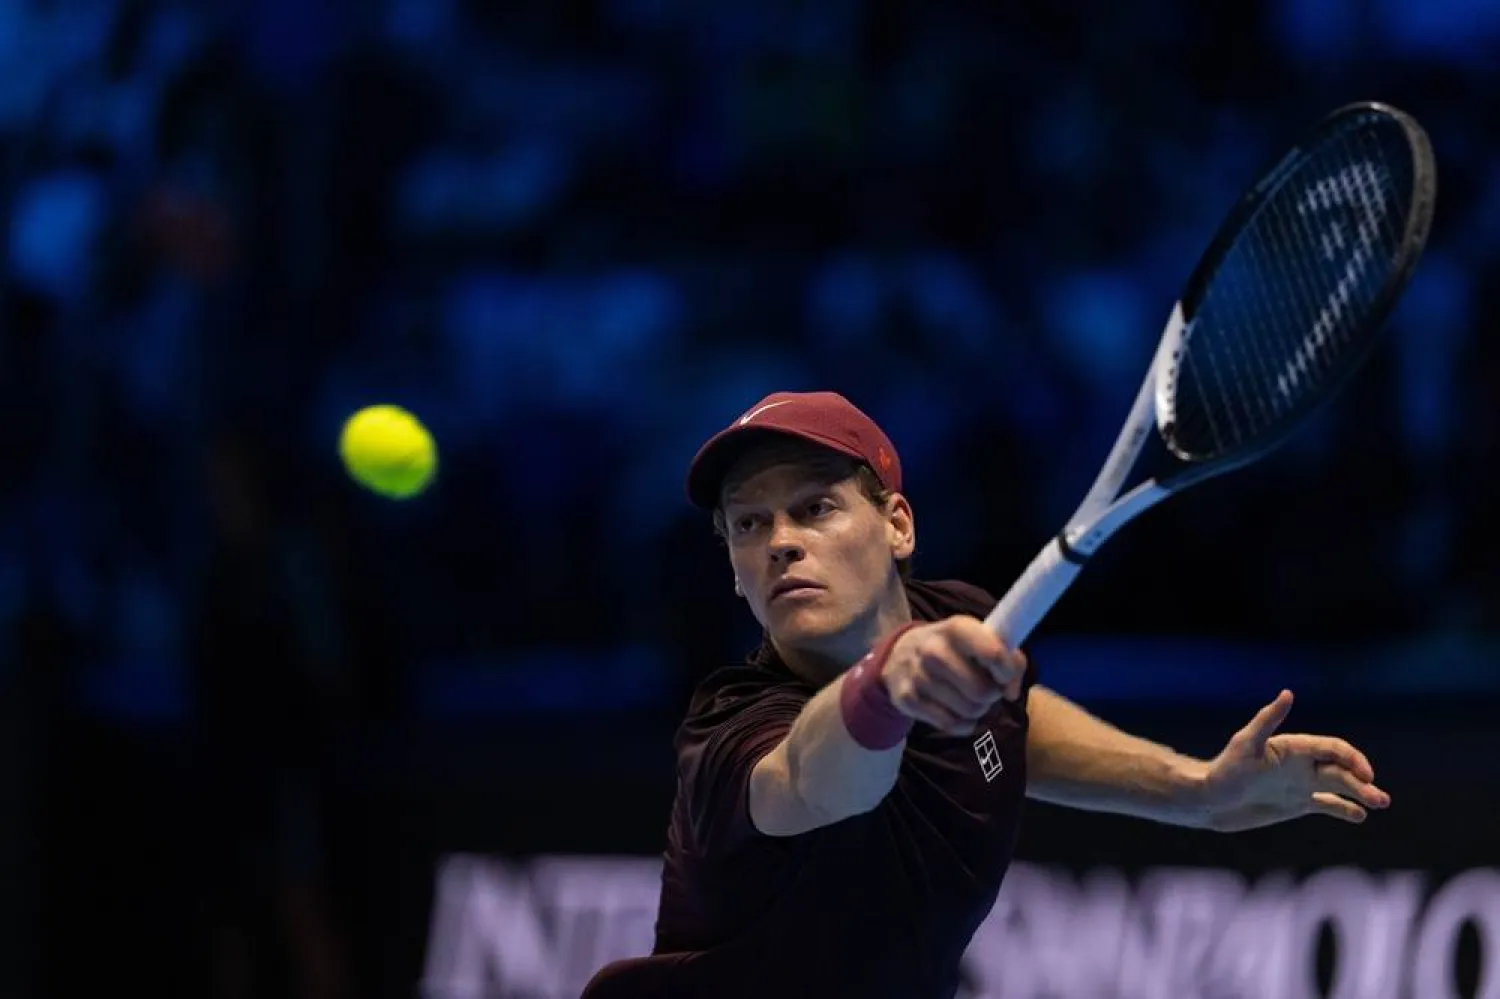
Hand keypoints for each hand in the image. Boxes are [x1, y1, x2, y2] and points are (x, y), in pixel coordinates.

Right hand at [883, 616, 1027, 735]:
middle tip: (986, 688)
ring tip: (970, 697)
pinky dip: (964, 724)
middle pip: (983, 691)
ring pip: (970, 710)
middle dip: (992, 695)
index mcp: (957, 628)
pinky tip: (959, 712)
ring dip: (978, 709)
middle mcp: (934, 650)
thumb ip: (1010, 659)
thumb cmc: (953, 648)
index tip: (1003, 675)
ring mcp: (918, 676)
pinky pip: (952, 725)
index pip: (993, 654)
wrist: (899, 653)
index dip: (1007, 671)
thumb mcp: (979, 639)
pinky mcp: (908, 699)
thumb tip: (1011, 693)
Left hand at [1200, 690, 1390, 832]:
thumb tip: (1287, 693)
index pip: (1333, 748)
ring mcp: (1301, 784)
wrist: (1210, 800)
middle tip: (1380, 799)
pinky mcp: (1297, 803)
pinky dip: (1345, 809)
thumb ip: (1267, 720)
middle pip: (1341, 769)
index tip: (1365, 776)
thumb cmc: (1225, 769)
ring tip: (1381, 804)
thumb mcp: (1246, 744)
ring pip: (1340, 786)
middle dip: (1362, 782)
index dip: (1353, 759)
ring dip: (1362, 794)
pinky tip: (1361, 816)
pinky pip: (1328, 804)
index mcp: (1294, 747)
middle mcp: (1302, 764)